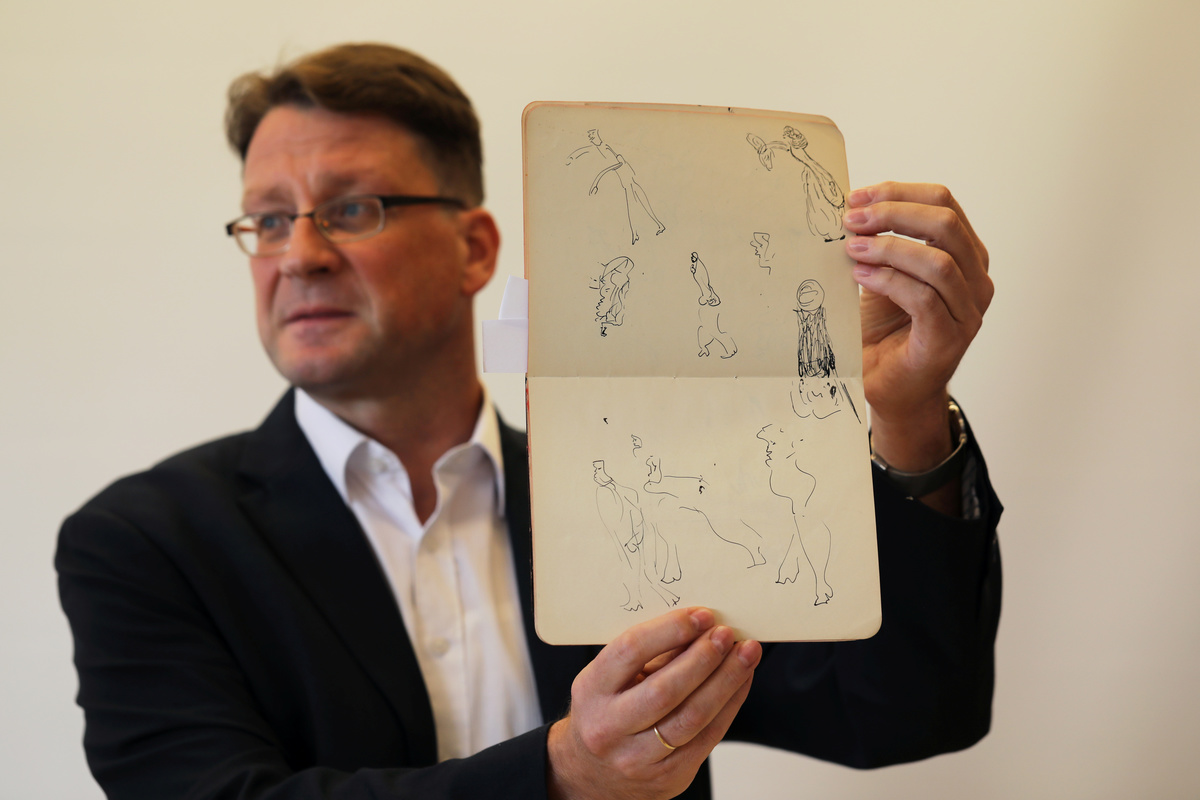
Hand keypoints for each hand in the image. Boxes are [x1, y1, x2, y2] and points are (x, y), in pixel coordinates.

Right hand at [546, 607, 761, 799]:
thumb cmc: (605, 711)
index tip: (702, 615)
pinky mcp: (668, 777)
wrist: (594, 772)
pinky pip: (708, 738)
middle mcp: (608, 727)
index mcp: (591, 690)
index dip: (670, 630)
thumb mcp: (611, 677)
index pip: (631, 651)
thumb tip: (699, 625)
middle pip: (665, 689)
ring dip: (726, 680)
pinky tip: (741, 681)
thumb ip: (650, 654)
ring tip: (745, 654)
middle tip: (726, 634)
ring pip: (692, 717)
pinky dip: (730, 704)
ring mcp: (638, 758)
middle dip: (703, 657)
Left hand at [843, 182, 991, 473]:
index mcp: (964, 256)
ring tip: (851, 246)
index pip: (943, 203)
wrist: (890, 389)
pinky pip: (924, 297)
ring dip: (889, 246)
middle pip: (946, 223)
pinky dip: (889, 280)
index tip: (857, 195)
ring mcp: (967, 311)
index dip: (899, 192)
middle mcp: (976, 280)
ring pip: (939, 260)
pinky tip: (860, 274)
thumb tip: (849, 206)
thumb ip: (877, 243)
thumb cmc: (886, 333)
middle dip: (894, 213)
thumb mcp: (880, 276)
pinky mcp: (948, 338)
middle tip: (851, 218)